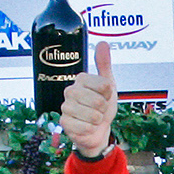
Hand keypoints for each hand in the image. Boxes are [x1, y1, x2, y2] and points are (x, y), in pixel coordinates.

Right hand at [62, 38, 115, 159]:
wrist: (98, 130)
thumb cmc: (102, 107)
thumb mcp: (108, 85)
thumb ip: (104, 64)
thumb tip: (102, 43)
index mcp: (81, 79)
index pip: (104, 85)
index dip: (109, 94)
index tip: (105, 96)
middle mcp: (70, 91)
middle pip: (98, 101)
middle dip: (104, 109)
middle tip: (99, 109)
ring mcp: (65, 107)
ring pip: (92, 115)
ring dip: (98, 120)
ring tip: (94, 118)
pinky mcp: (64, 123)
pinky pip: (85, 127)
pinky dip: (91, 129)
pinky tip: (87, 127)